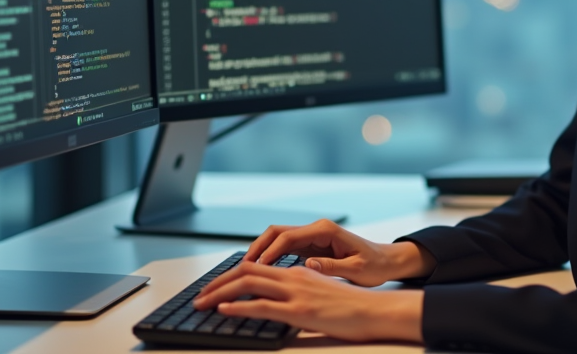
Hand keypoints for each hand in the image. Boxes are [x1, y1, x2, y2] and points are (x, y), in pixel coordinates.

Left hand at [193, 260, 422, 342]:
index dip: (232, 274)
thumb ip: (301, 290)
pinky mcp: (300, 310)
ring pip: (249, 284)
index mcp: (299, 272)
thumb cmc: (352, 306)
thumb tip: (282, 299)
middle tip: (200, 295)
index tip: (215, 286)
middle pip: (247, 271)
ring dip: (220, 293)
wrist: (375, 310)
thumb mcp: (322, 292)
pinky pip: (263, 305)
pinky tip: (225, 309)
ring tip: (203, 302)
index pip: (257, 266)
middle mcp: (294, 276)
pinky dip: (239, 306)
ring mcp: (296, 292)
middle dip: (218, 282)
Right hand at [243, 219, 435, 286]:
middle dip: (257, 247)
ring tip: (244, 271)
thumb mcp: (356, 269)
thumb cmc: (375, 265)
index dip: (270, 252)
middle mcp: (316, 229)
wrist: (386, 261)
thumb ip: (332, 267)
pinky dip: (270, 257)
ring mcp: (312, 237)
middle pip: (277, 233)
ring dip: (260, 252)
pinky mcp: (311, 247)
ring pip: (277, 239)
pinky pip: (284, 249)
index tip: (256, 267)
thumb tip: (308, 266)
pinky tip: (260, 272)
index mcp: (325, 230)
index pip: (288, 237)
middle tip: (241, 267)